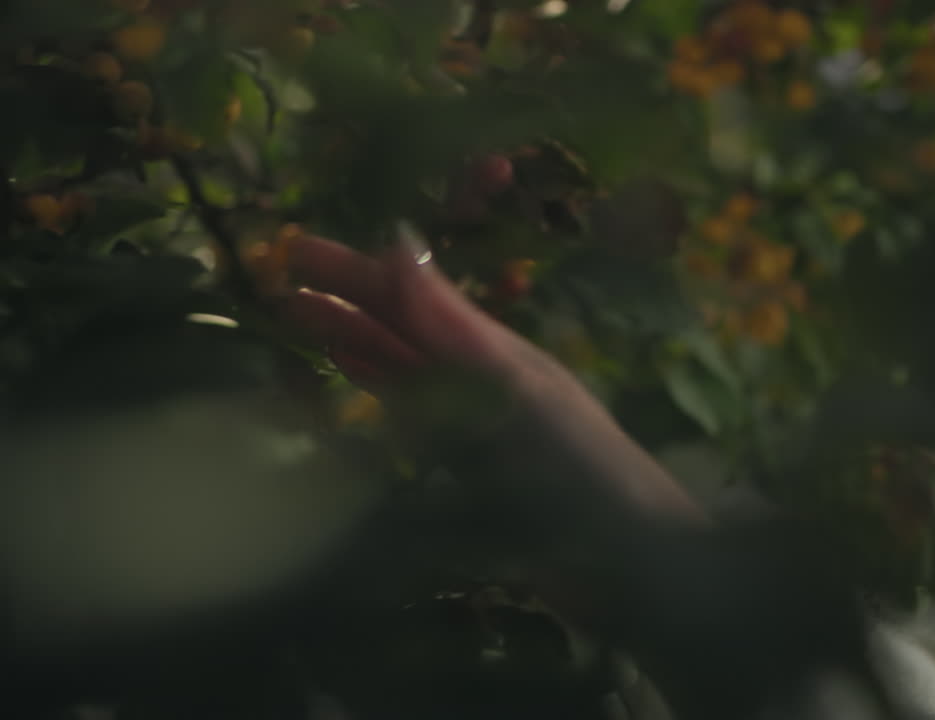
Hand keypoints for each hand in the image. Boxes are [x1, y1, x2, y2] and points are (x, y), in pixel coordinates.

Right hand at [280, 223, 705, 527]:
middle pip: (401, 330)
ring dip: (352, 345)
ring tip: (295, 324)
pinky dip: (378, 399)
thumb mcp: (513, 384)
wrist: (626, 554)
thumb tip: (397, 238)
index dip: (355, 272)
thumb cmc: (577, 462)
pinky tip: (351, 390)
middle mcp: (480, 377)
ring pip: (401, 371)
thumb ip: (452, 322)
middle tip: (275, 284)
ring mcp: (474, 424)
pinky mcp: (470, 472)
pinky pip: (411, 423)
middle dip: (344, 304)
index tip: (294, 249)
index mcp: (492, 348)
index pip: (411, 296)